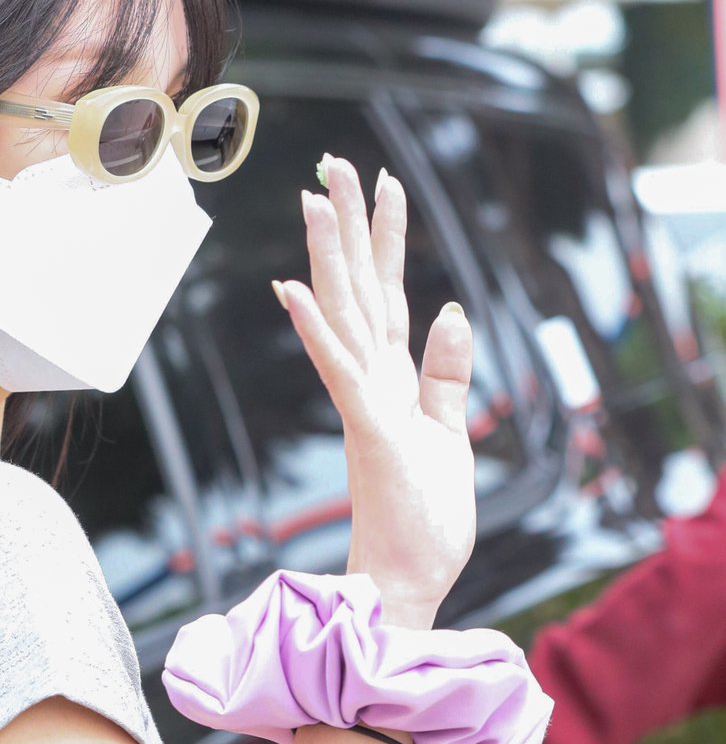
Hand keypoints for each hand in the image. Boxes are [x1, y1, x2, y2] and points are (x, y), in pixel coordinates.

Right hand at [273, 154, 476, 627]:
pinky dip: (316, 330)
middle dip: (349, 225)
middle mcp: (372, 383)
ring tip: (314, 200)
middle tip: (334, 163)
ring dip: (327, 258)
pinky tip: (293, 291)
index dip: (385, 239)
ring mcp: (365, 404)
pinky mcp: (369, 430)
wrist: (406, 580)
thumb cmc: (424, 519)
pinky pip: (340, 371)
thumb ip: (446, 374)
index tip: (382, 183)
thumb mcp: (450, 434)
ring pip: (345, 315)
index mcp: (392, 381)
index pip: (388, 295)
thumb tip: (450, 310)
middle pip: (359, 289)